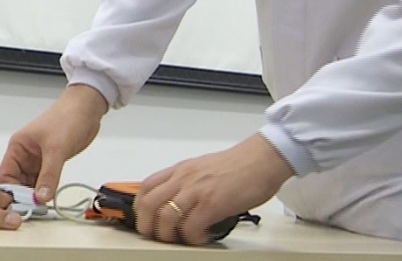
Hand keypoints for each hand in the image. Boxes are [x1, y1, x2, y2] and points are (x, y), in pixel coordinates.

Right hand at [0, 84, 108, 201]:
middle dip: (24, 195)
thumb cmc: (67, 118)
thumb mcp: (56, 148)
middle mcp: (24, 155)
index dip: (12, 191)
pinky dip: (46, 190)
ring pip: (30, 184)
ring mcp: (37, 160)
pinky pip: (43, 181)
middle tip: (35, 208)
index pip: (5, 175)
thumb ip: (49, 175)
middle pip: (16, 182)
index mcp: (18, 147)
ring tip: (44, 205)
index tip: (24, 203)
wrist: (87, 109)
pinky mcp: (50, 162)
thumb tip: (41, 197)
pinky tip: (51, 197)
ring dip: (36, 194)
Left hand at [134, 133, 292, 244]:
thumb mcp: (203, 169)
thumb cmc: (238, 166)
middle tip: (158, 237)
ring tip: (181, 240)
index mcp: (181, 170)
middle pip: (149, 204)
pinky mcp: (212, 204)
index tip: (146, 220)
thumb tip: (180, 204)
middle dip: (147, 226)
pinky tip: (203, 237)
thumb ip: (188, 182)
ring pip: (165, 218)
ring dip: (169, 236)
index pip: (146, 186)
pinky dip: (193, 238)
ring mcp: (196, 191)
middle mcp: (183, 178)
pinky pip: (191, 228)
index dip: (140, 207)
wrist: (261, 160)